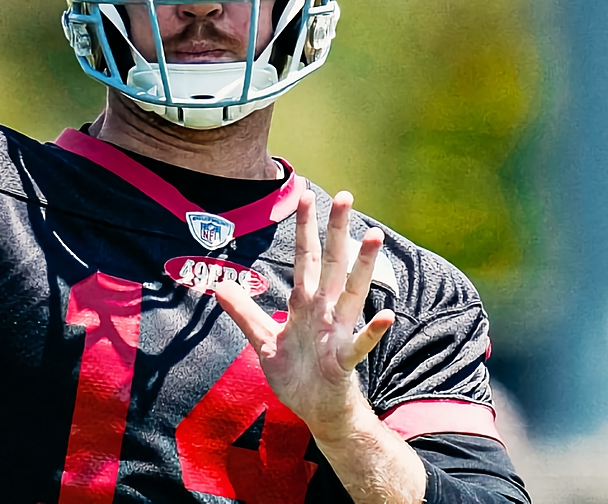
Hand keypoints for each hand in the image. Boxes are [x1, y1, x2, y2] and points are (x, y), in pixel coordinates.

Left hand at [214, 190, 395, 441]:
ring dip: (362, 266)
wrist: (317, 411)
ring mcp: (337, 333)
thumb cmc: (297, 375)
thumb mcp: (263, 341)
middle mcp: (324, 311)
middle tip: (346, 196)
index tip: (304, 195)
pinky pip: (360, 344)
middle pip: (331, 263)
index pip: (305, 257)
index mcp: (304, 304)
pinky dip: (373, 331)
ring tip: (374, 236)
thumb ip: (244, 312)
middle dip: (337, 231)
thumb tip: (219, 286)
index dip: (304, 228)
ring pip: (352, 293)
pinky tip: (387, 316)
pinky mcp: (344, 360)